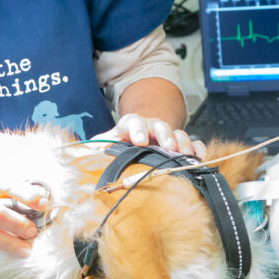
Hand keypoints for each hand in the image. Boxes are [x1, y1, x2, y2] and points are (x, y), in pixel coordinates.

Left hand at [92, 113, 206, 158]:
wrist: (138, 137)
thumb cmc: (121, 143)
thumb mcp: (106, 141)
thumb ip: (95, 146)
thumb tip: (79, 154)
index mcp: (131, 125)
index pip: (132, 122)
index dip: (136, 129)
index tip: (138, 140)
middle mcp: (151, 127)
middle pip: (159, 126)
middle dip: (164, 135)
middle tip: (168, 146)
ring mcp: (168, 135)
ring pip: (178, 134)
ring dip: (182, 143)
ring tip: (186, 154)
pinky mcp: (181, 145)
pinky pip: (193, 143)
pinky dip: (198, 149)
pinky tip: (200, 156)